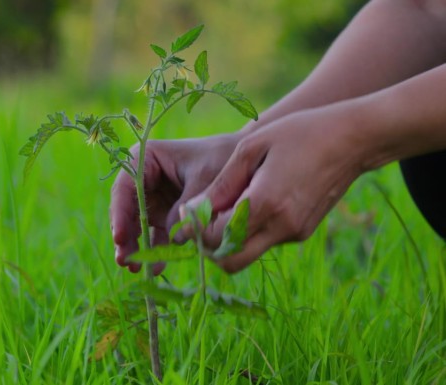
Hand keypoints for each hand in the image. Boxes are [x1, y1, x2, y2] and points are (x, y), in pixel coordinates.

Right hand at [110, 134, 243, 272]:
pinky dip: (157, 250)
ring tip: (133, 268)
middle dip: (125, 235)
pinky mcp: (167, 216)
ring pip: (137, 226)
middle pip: (126, 209)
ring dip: (136, 247)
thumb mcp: (206, 178)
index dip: (120, 213)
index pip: (125, 187)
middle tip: (125, 259)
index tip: (120, 237)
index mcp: (146, 159)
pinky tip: (156, 268)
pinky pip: (157, 235)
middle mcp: (145, 179)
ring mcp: (155, 199)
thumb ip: (188, 207)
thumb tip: (176, 239)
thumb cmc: (224, 158)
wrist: (249, 162)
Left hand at [181, 106, 365, 272]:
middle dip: (210, 247)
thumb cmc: (299, 133)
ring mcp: (294, 233)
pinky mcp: (302, 232)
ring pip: (248, 253)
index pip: (216, 238)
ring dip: (230, 238)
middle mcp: (281, 226)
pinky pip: (266, 240)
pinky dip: (252, 229)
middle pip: (231, 261)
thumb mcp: (252, 147)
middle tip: (203, 221)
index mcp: (265, 203)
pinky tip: (255, 199)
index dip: (196, 230)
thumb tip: (195, 210)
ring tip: (229, 203)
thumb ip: (222, 183)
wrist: (354, 139)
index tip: (189, 212)